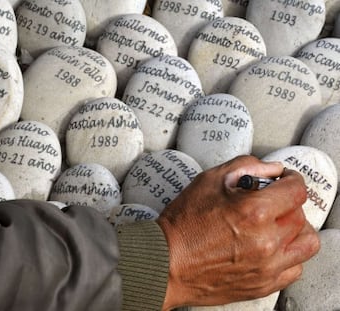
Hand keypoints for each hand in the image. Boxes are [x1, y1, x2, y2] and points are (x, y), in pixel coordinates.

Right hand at [157, 155, 319, 309]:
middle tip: (270, 201)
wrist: (166, 261)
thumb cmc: (182, 224)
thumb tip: (271, 170)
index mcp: (254, 212)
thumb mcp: (208, 181)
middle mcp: (266, 241)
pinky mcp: (263, 284)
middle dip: (287, 203)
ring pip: (305, 243)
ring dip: (294, 229)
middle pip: (300, 215)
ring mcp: (267, 266)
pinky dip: (288, 254)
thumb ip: (245, 166)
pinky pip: (294, 267)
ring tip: (276, 224)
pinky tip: (270, 246)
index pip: (296, 191)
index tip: (286, 181)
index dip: (292, 180)